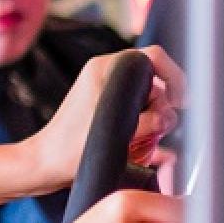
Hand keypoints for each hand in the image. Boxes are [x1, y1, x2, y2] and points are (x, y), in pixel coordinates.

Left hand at [27, 47, 185, 190]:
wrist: (44, 165)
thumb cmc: (67, 149)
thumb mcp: (113, 132)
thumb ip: (147, 121)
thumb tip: (168, 117)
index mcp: (104, 69)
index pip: (154, 57)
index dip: (174, 77)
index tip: (179, 103)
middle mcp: (107, 76)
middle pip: (156, 84)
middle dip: (162, 109)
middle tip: (152, 131)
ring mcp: (108, 94)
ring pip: (151, 103)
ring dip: (154, 123)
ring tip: (138, 142)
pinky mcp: (109, 112)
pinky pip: (140, 116)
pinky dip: (144, 130)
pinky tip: (136, 146)